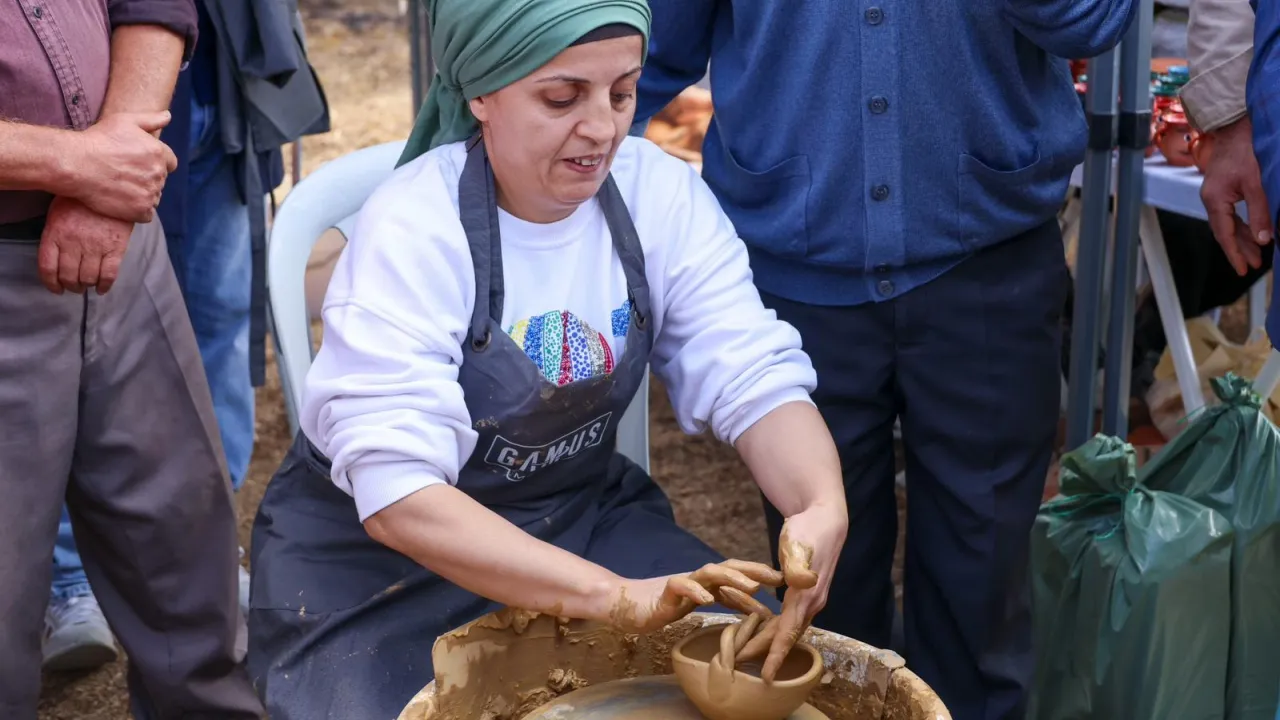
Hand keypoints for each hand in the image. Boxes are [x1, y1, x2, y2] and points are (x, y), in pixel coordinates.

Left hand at [38, 197, 132, 294]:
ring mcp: (95, 246)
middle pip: (68, 276)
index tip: (56, 288)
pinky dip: (105, 286)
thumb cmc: (81, 199)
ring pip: (87, 278)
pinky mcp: (116, 247)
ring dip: (86, 286)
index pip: (48, 268)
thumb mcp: (58, 212)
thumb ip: (54, 235)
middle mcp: (73, 242)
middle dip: (71, 286)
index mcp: (55, 233)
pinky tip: (102, 288)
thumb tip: (55, 259)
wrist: (110, 184)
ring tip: (88, 285)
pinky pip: (109, 274)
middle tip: (74, 286)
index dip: (51, 283)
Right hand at [60, 112, 176, 223]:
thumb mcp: (125, 120)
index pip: (170, 162)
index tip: (138, 163)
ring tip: (121, 186)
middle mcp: (158, 174)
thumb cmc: (99, 140)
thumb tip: (168, 116)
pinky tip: (122, 201)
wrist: (77, 164)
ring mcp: (151, 194)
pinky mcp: (141, 211)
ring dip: (143, 194)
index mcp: (159, 153)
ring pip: (154, 196)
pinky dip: (137, 210)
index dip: (155, 162)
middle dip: (147, 177)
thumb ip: (151, 119)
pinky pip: (147, 213)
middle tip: (124, 173)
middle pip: (160, 180)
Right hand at [606, 560, 783, 634]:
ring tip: (752, 587)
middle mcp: (698, 578)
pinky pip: (680, 587)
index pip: (738, 573)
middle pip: (729, 567)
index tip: (785, 580)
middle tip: (778, 578)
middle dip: (754, 570)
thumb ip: (728, 603)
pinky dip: (694, 591)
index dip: (760, 574)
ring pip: (709, 573)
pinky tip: (707, 600)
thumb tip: (759, 609)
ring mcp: (682, 582)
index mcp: (708, 581)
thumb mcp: (702, 604)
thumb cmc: (665, 604)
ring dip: (732, 578)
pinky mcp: (664, 591)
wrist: (627, 603)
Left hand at [737, 501, 845, 681]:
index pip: (789, 632)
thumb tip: (803, 582)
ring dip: (768, 639)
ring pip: (787, 627)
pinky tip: (761, 627)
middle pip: (786, 634)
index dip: (776, 654)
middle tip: (739, 662)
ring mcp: (810, 598)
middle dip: (765, 651)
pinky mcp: (805, 591)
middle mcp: (811, 602)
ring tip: (746, 649)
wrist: (824, 517)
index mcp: (806, 596)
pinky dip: (775, 626)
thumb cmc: (808, 530)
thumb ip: (796, 567)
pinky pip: (789, 617)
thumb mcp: (798, 545)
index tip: (766, 676)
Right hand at [1201, 116, 1273, 275]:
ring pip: (1229, 222)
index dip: (1234, 253)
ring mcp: (1215, 193)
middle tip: (1255, 264)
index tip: (1244, 269)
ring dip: (1243, 237)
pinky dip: (1243, 223)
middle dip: (1241, 248)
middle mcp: (1211, 198)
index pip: (1224, 233)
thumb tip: (1264, 238)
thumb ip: (1260, 212)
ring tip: (1258, 251)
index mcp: (1215, 199)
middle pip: (1225, 231)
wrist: (1236, 125)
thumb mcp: (1257, 183)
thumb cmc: (1246, 150)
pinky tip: (1254, 229)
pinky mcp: (1223, 187)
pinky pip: (1230, 212)